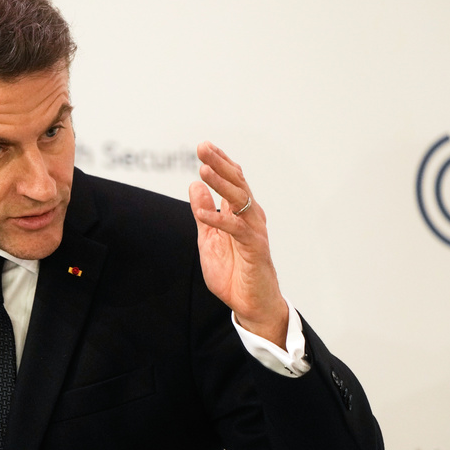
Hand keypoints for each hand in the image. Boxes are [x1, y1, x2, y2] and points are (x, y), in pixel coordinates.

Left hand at [188, 141, 288, 347]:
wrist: (251, 303)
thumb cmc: (234, 272)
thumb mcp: (208, 239)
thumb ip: (203, 213)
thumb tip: (194, 185)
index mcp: (239, 214)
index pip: (232, 182)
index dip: (220, 163)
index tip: (206, 146)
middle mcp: (250, 218)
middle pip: (237, 184)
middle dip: (219, 164)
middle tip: (202, 147)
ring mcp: (254, 231)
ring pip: (240, 201)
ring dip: (221, 184)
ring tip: (203, 170)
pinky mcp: (255, 248)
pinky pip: (236, 230)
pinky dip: (219, 220)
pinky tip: (202, 214)